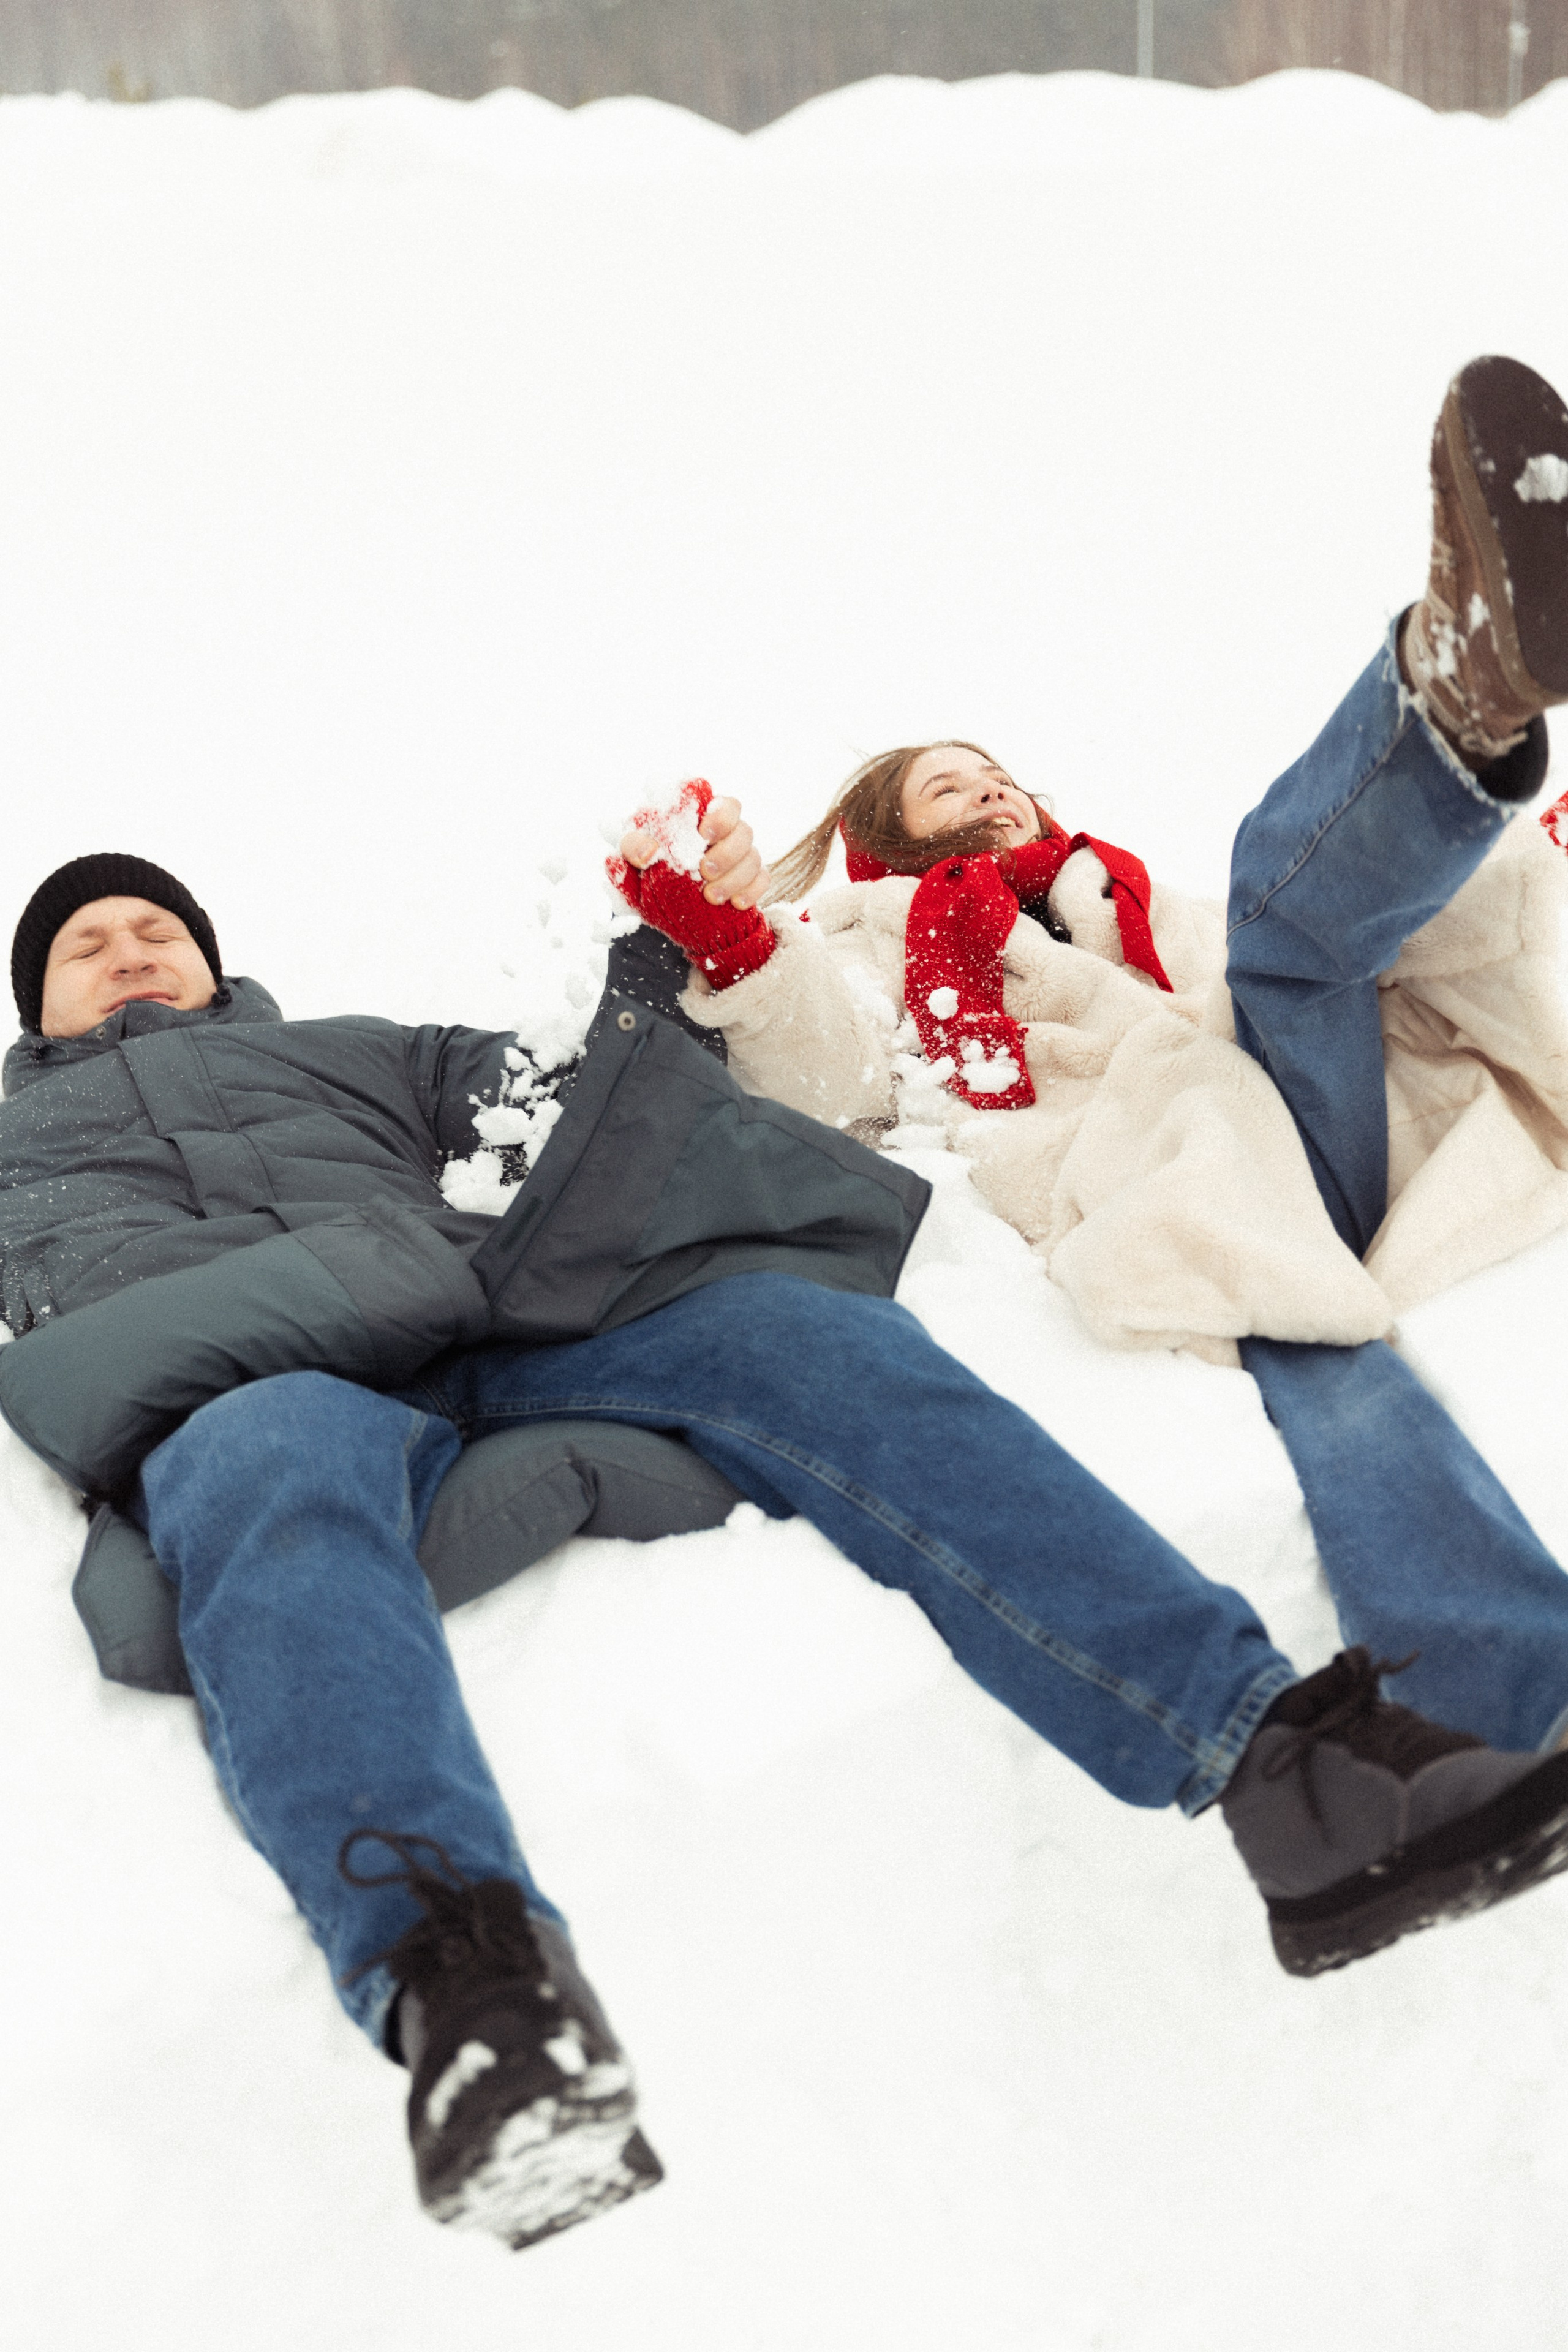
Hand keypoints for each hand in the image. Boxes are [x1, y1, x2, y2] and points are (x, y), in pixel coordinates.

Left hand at [618, 791, 768, 907]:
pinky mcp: (750, 880)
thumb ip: (633, 847)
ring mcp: (741, 857)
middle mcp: (727, 834)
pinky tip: (735, 904)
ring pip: (753, 859)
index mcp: (701, 818)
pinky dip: (751, 892)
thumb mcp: (633, 858)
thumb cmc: (648, 870)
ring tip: (711, 896)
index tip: (704, 834)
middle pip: (744, 832)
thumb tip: (648, 852)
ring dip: (734, 878)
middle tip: (705, 871)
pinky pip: (762, 880)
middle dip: (727, 854)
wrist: (662, 906)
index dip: (722, 817)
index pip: (726, 805)